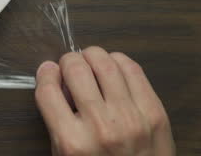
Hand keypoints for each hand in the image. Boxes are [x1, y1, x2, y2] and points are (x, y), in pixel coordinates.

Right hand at [35, 47, 174, 155]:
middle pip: (76, 69)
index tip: (49, 71)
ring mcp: (131, 118)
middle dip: (69, 62)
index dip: (45, 74)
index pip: (48, 90)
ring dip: (93, 56)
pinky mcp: (154, 112)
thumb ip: (56, 120)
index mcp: (73, 143)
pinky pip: (133, 69)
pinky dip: (119, 62)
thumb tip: (55, 78)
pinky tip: (113, 69)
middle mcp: (101, 127)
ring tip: (91, 63)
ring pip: (105, 62)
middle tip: (71, 67)